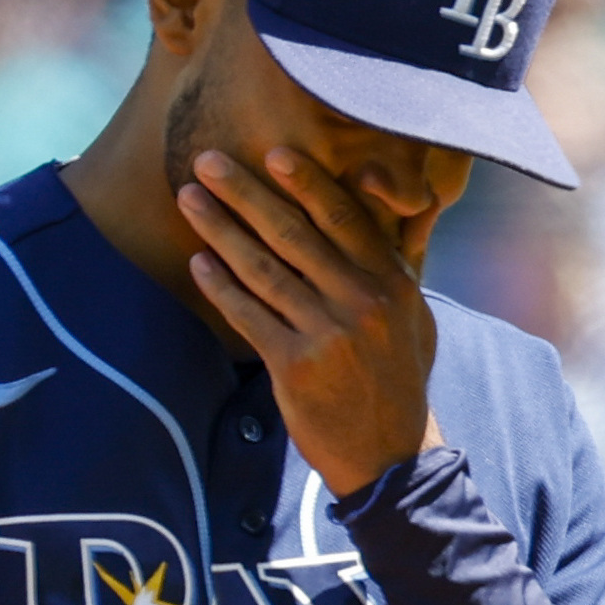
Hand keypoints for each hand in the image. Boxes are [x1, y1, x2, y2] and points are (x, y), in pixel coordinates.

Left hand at [176, 147, 444, 497]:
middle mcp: (362, 300)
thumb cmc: (398, 376)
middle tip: (206, 159)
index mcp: (392, 280)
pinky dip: (221, 287)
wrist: (389, 452)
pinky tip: (197, 263)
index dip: (306, 182)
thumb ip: (401, 257)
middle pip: (294, 233)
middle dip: (245, 192)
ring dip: (220, 230)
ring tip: (188, 200)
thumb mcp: (416, 314)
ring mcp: (328, 332)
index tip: (272, 152)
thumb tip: (396, 199)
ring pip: (263, 269)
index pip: (343, 218)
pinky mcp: (296, 365)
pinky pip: (249, 316)